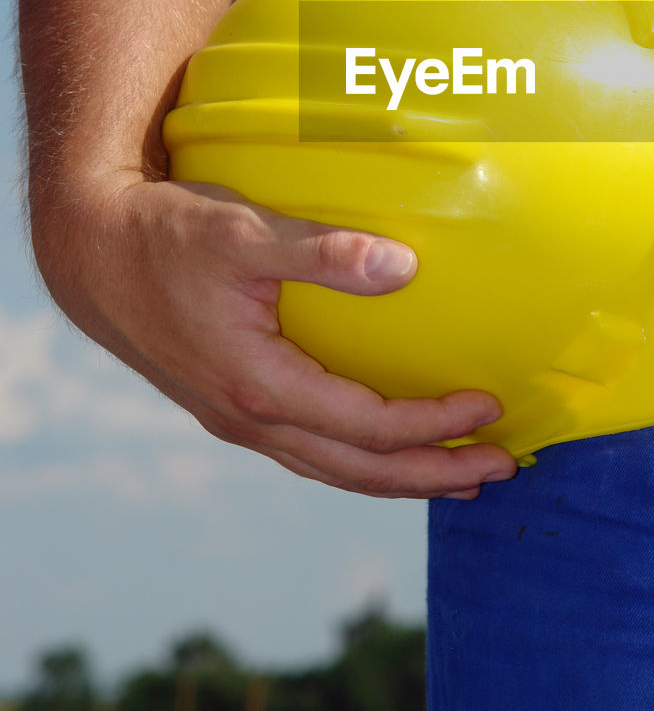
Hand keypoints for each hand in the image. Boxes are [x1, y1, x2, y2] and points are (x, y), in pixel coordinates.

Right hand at [34, 178, 516, 498]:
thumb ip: (325, 252)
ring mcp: (238, 419)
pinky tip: (382, 441)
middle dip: (435, 474)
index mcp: (261, 386)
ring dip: (401, 476)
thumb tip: (405, 267)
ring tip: (459, 473)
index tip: (491, 405)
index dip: (436, 424)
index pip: (370, 427)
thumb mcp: (245, 233)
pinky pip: (311, 450)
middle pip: (360, 471)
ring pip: (334, 469)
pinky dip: (360, 458)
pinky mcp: (231, 405)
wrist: (93, 255)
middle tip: (503, 469)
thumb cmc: (168, 236)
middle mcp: (251, 419)